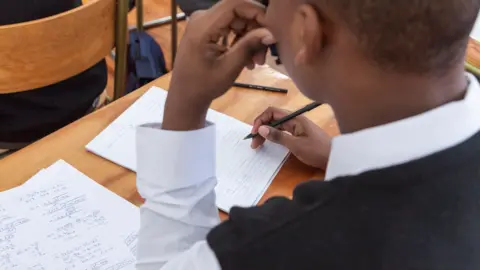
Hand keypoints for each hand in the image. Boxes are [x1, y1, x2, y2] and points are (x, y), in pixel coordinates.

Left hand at [163, 0, 274, 130]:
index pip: (235, 4)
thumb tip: (271, 33)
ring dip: (250, 37)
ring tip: (257, 61)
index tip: (271, 30)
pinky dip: (241, 40)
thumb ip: (249, 46)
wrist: (185, 97)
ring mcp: (203, 23)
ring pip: (237, 20)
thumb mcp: (229, 67)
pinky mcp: (207, 30)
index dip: (257, 12)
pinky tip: (248, 59)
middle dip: (255, 30)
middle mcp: (202, 18)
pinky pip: (230, 27)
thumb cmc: (204, 86)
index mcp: (203, 25)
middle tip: (264, 54)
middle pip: (238, 11)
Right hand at [251, 107, 331, 169]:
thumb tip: (261, 128)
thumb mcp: (295, 145)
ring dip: (266, 132)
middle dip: (261, 128)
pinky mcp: (299, 134)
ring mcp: (297, 127)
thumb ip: (278, 136)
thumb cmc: (317, 151)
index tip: (254, 133)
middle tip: (254, 143)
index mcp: (295, 118)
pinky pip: (282, 131)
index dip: (260, 120)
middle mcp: (295, 120)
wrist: (336, 158)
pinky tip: (269, 143)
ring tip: (258, 144)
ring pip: (277, 125)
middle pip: (273, 118)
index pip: (272, 112)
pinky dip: (273, 136)